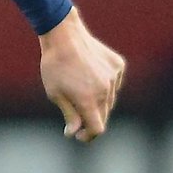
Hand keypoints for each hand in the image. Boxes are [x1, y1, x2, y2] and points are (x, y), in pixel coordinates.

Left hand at [38, 8, 125, 141]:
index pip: (97, 129)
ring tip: (79, 90)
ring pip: (109, 100)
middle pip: (103, 115)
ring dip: (97, 102)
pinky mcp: (118, 65)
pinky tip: (91, 76)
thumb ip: (69, 115)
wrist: (64, 35)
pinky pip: (114, 83)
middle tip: (76, 118)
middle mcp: (105, 90)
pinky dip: (105, 85)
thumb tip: (74, 133)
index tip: (79, 136)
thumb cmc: (54, 66)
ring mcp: (114, 77)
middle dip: (91, 120)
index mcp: (88, 100)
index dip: (88, 136)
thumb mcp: (55, 94)